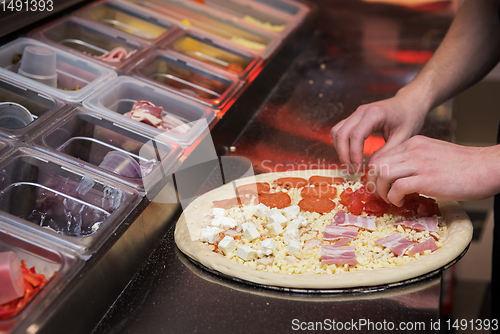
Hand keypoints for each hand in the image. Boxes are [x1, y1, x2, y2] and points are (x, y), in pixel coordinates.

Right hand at [331, 93, 427, 172]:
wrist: (409, 104)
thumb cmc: (409, 118)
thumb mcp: (403, 137)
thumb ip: (386, 152)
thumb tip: (371, 166)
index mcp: (374, 114)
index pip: (355, 135)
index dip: (354, 154)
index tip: (359, 168)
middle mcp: (361, 111)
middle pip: (341, 133)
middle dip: (343, 154)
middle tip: (352, 170)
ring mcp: (355, 113)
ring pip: (336, 132)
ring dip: (340, 149)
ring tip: (350, 164)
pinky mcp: (354, 118)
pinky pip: (340, 130)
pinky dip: (341, 144)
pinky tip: (350, 155)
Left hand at [368, 135, 499, 205]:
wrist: (487, 167)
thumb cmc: (464, 166)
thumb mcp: (433, 155)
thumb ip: (415, 162)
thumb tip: (399, 178)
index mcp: (414, 144)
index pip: (381, 155)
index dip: (374, 172)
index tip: (377, 184)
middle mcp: (413, 150)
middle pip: (377, 164)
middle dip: (373, 182)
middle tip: (379, 194)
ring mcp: (420, 163)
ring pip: (383, 174)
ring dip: (381, 190)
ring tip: (389, 199)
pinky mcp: (427, 179)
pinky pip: (397, 187)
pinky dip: (393, 197)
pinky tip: (401, 202)